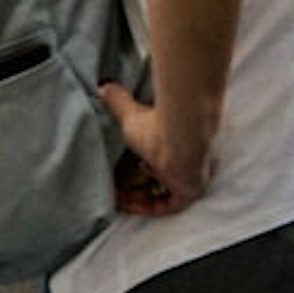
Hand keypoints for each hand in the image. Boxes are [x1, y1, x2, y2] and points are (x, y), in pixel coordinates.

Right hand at [99, 83, 214, 216]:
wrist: (181, 131)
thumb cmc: (156, 123)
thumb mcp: (131, 114)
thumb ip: (119, 101)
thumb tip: (104, 85)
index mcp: (170, 146)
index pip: (150, 163)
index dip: (129, 171)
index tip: (111, 175)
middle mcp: (180, 163)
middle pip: (152, 180)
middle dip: (129, 185)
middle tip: (108, 188)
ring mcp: (186, 178)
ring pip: (158, 194)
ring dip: (134, 198)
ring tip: (113, 197)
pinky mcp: (188, 192)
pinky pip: (166, 207)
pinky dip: (145, 207)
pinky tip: (125, 203)